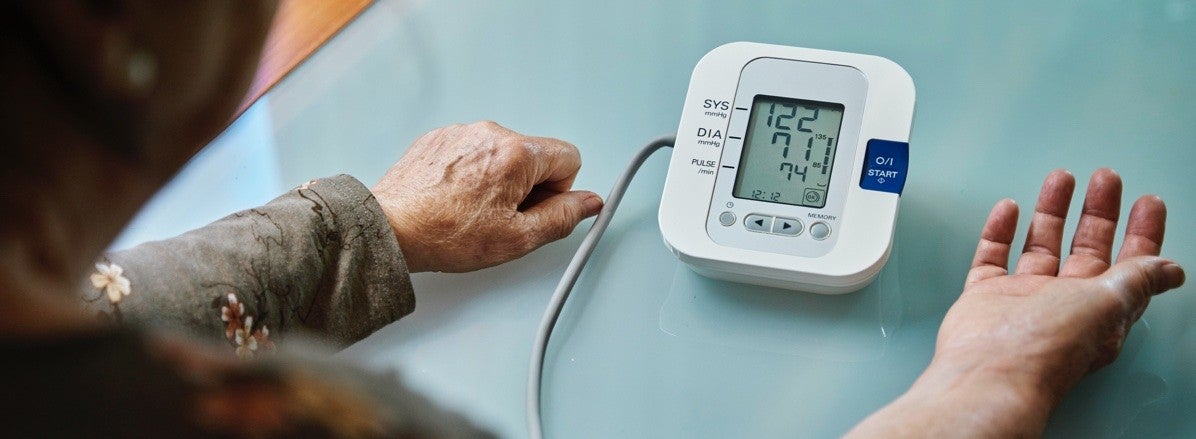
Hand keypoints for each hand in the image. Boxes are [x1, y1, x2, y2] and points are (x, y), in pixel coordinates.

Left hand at [371, 121, 602, 272]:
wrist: (390, 229)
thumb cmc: (446, 235)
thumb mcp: (517, 238)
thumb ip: (563, 217)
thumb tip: (589, 203)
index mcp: (517, 154)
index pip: (569, 157)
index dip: (558, 191)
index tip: (533, 209)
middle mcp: (491, 132)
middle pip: (535, 155)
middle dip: (527, 186)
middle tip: (500, 217)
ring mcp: (462, 131)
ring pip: (504, 154)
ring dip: (498, 179)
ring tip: (471, 210)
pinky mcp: (439, 137)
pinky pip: (473, 150)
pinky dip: (471, 172)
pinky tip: (453, 198)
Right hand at [847, 169, 1184, 437]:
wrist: (989, 368)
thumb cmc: (1048, 347)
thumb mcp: (1108, 303)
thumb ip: (1137, 278)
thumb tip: (1171, 270)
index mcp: (1100, 310)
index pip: (1130, 265)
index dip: (1142, 233)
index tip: (1147, 204)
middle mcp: (1063, 305)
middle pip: (1087, 249)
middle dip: (1099, 212)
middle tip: (1106, 180)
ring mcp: (1023, 300)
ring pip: (1041, 245)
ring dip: (1053, 211)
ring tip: (1062, 179)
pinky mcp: (986, 297)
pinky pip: (993, 257)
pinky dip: (1000, 231)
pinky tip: (1009, 210)